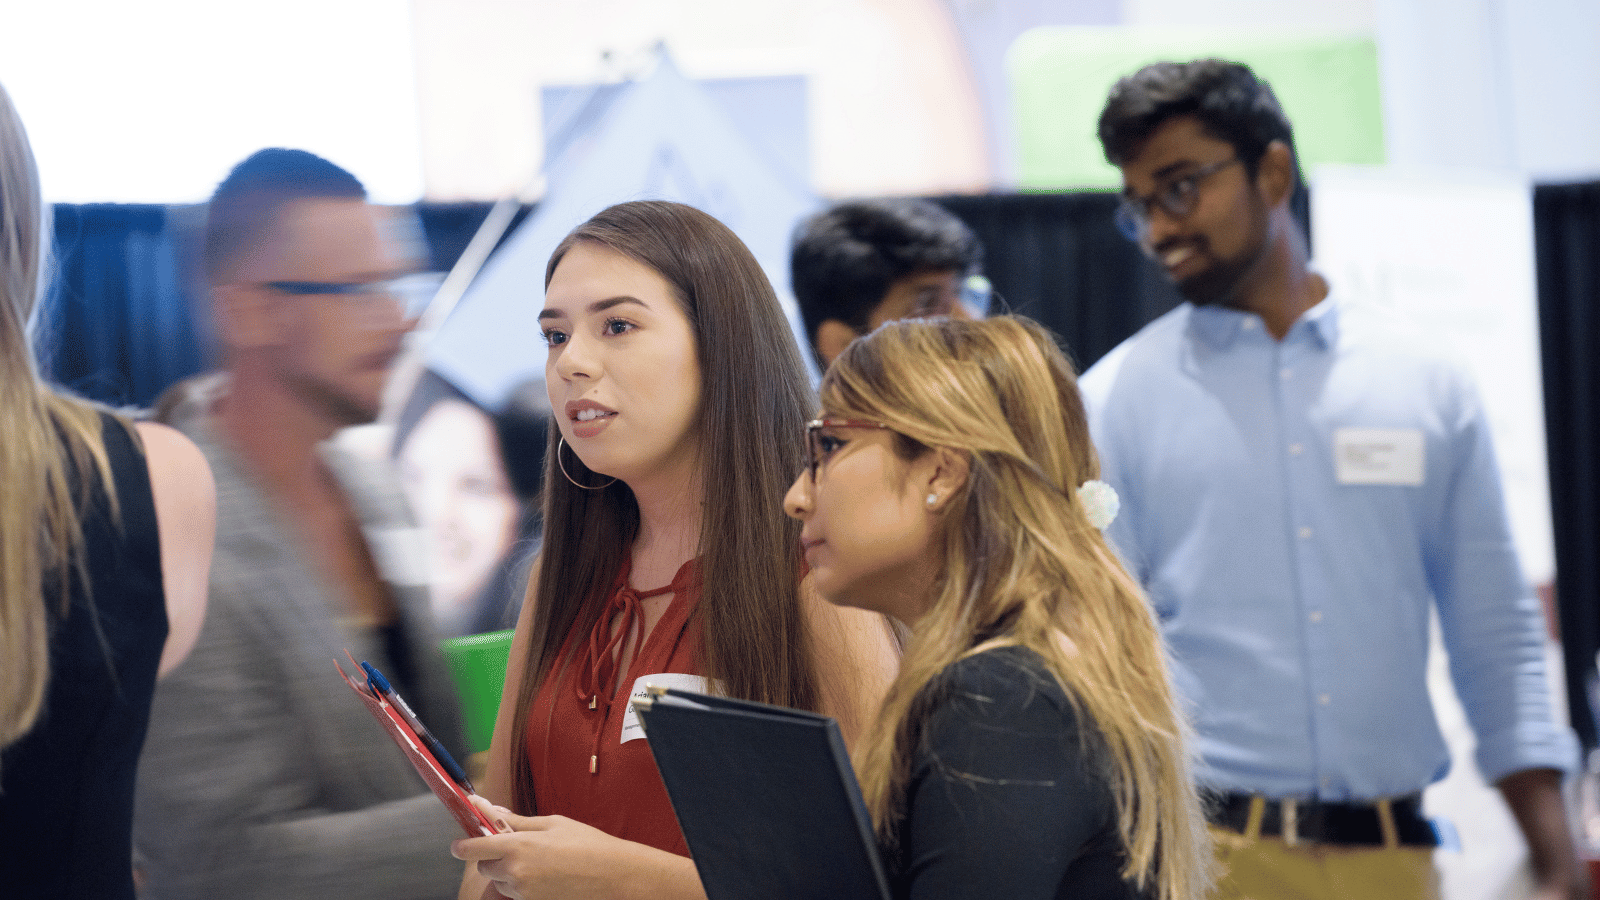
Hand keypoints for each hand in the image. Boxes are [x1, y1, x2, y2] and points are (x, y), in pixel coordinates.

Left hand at [452, 797, 668, 899]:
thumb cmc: (587, 844)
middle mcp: (516, 872)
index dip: (462, 846)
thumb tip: (490, 809)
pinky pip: (515, 893)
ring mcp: (524, 892)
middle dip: (492, 857)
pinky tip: (543, 874)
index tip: (457, 845)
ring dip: (507, 872)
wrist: (613, 875)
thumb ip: (516, 820)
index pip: (475, 847)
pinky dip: (521, 884)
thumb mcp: (552, 823)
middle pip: (484, 867)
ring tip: (537, 861)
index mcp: (518, 846)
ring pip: (500, 882)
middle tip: (515, 847)